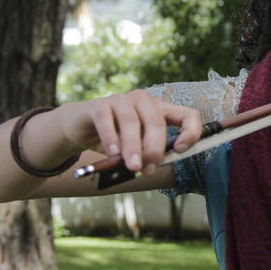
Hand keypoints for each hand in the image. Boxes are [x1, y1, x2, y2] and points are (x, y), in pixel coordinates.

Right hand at [56, 91, 202, 174]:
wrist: (80, 128)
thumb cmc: (116, 140)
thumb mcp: (138, 147)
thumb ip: (148, 153)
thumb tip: (153, 166)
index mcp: (161, 109)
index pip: (188, 115)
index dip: (190, 132)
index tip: (180, 150)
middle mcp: (144, 100)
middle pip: (156, 121)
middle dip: (154, 148)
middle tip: (148, 170)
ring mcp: (121, 100)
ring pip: (132, 121)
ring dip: (133, 147)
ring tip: (132, 166)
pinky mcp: (98, 105)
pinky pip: (106, 120)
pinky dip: (111, 138)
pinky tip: (113, 152)